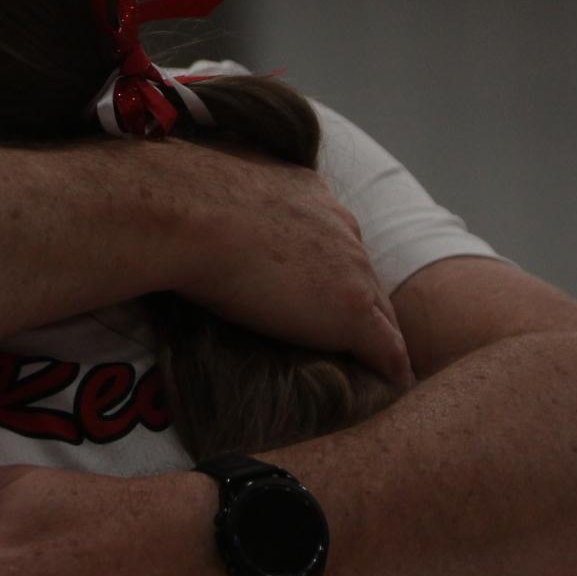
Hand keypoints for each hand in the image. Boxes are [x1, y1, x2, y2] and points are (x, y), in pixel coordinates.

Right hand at [171, 143, 410, 385]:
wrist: (190, 214)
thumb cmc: (183, 202)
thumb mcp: (215, 191)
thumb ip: (229, 205)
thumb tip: (201, 216)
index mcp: (309, 194)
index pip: (332, 240)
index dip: (328, 271)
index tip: (318, 292)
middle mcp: (340, 225)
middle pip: (363, 273)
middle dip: (359, 301)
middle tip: (352, 334)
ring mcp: (351, 270)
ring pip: (380, 310)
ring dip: (377, 335)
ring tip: (379, 363)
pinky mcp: (352, 313)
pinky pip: (385, 348)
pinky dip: (391, 368)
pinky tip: (393, 384)